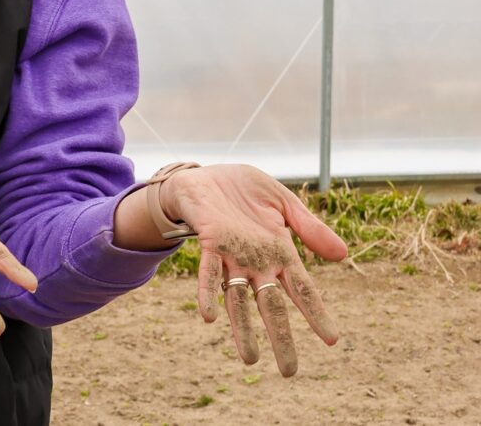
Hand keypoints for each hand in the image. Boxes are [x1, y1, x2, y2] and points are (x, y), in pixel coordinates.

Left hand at [160, 164, 347, 376]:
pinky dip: (208, 294)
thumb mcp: (281, 202)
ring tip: (250, 359)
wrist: (205, 175)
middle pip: (272, 305)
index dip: (316, 312)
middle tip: (289, 372)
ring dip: (243, 328)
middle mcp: (256, 262)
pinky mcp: (209, 245)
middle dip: (281, 337)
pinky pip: (209, 274)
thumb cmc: (243, 188)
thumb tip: (342, 254)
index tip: (332, 339)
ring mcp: (232, 257)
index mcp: (278, 251)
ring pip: (238, 298)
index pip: (302, 288)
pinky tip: (209, 317)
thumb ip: (308, 226)